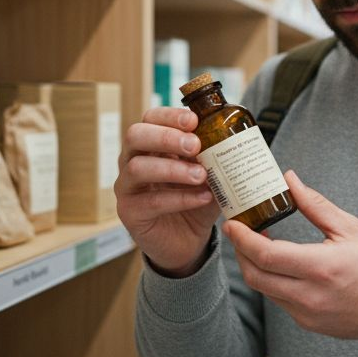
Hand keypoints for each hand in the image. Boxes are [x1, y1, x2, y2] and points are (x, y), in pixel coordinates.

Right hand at [115, 107, 218, 276]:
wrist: (188, 240)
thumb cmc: (195, 198)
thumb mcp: (209, 173)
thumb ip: (214, 157)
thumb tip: (230, 137)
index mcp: (150, 144)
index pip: (150, 118)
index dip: (170, 115)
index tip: (194, 120)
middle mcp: (132, 160)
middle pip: (135, 135)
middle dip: (166, 137)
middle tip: (196, 145)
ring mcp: (127, 186)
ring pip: (138, 168)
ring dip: (173, 169)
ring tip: (202, 175)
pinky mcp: (130, 212)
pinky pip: (150, 201)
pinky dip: (179, 198)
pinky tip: (202, 197)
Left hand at [223, 171, 357, 340]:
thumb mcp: (349, 228)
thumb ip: (315, 205)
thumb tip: (289, 180)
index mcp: (321, 267)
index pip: (266, 255)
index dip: (242, 239)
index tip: (232, 223)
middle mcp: (310, 294)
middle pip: (255, 275)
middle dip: (240, 252)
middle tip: (238, 231)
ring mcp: (306, 313)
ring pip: (264, 289)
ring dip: (253, 266)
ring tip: (255, 244)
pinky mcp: (307, 322)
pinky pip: (278, 300)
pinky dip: (271, 280)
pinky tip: (277, 264)